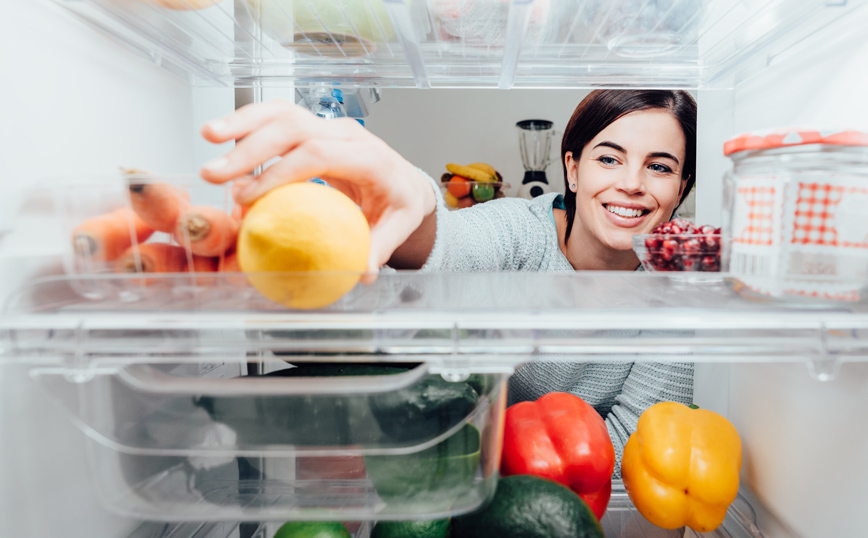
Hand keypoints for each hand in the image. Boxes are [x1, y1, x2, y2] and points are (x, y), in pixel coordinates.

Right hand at [200, 99, 436, 275]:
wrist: (403, 180)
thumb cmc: (398, 203)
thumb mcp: (398, 227)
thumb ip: (379, 247)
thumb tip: (362, 272)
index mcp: (369, 156)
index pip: (319, 154)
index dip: (280, 172)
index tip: (249, 197)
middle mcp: (347, 134)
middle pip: (294, 127)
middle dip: (250, 148)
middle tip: (215, 174)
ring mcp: (328, 126)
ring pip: (282, 112)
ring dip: (242, 122)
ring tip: (208, 136)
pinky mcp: (313, 127)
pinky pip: (277, 116)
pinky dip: (248, 122)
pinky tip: (220, 134)